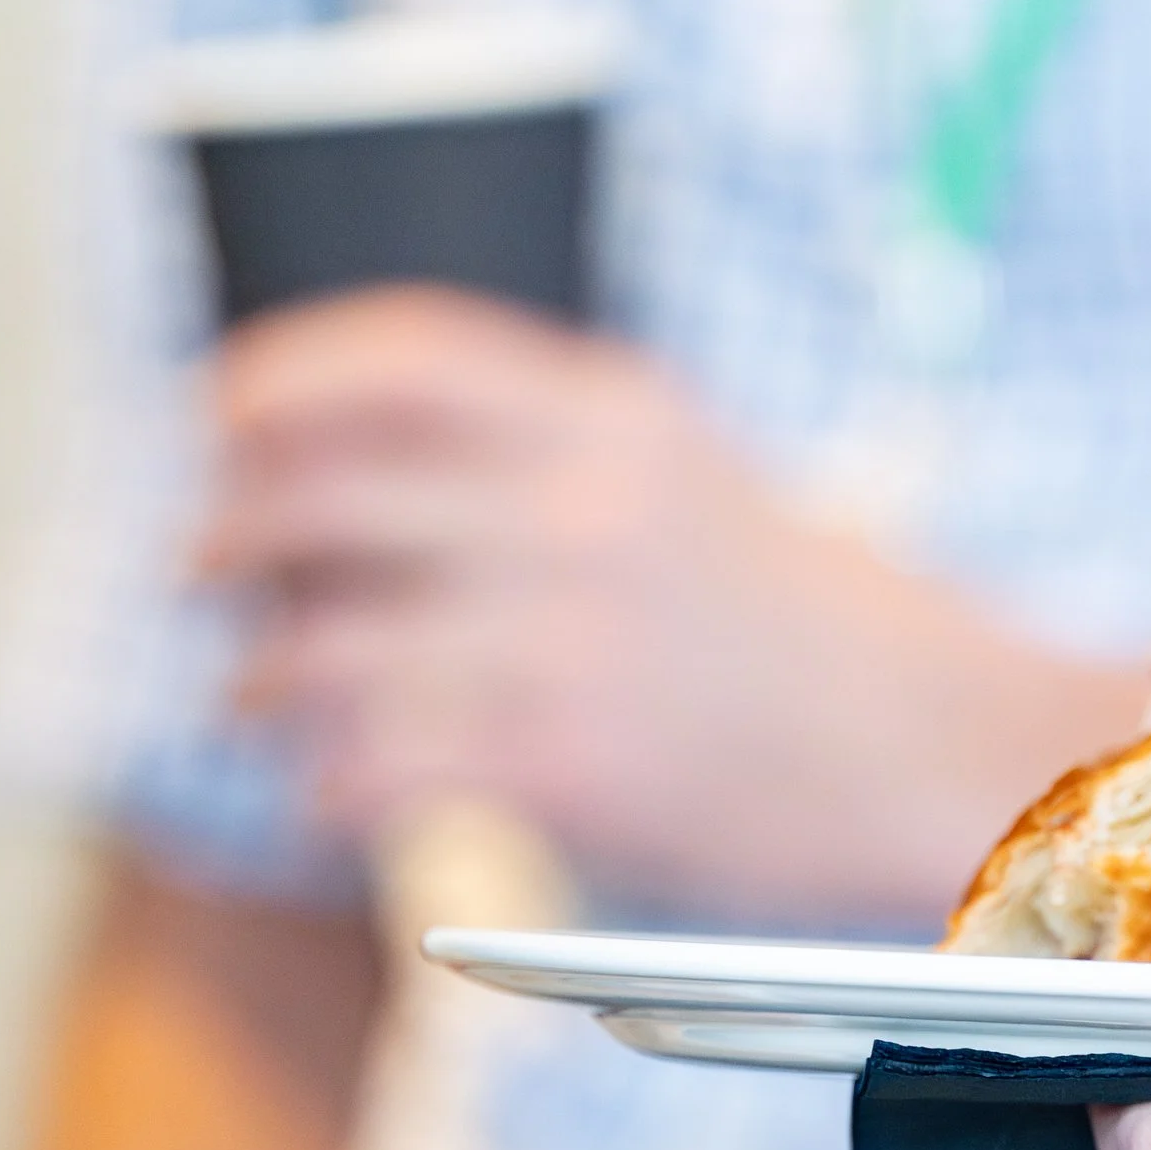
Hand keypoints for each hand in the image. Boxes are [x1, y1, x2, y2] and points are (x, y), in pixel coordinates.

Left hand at [201, 289, 1143, 925]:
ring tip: (253, 698)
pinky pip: (373, 764)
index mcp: (616, 417)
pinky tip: (330, 795)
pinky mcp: (562, 760)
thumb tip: (375, 467)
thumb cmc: (830, 639)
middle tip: (197, 569)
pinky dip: (325, 783)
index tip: (220, 416)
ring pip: (321, 642)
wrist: (953, 754)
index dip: (275, 380)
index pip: (393, 354)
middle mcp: (578, 506)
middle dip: (226, 534)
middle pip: (319, 492)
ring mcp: (563, 634)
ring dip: (262, 676)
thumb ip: (557, 455)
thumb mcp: (698, 484)